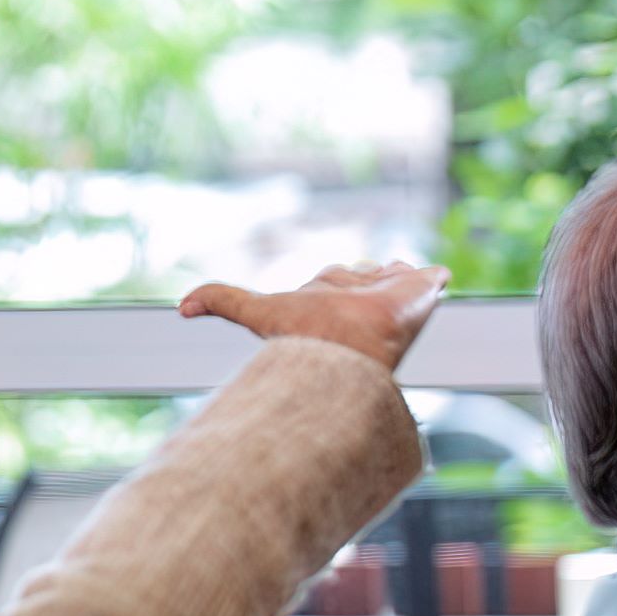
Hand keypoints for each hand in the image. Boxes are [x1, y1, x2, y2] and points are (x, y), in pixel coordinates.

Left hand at [179, 260, 448, 373]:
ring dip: (398, 274)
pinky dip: (435, 278)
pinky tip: (437, 276)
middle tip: (375, 273)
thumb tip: (180, 308)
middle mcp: (360, 298)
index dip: (332, 280)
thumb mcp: (258, 310)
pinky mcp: (421, 289)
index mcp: (327, 299)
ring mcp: (392, 294)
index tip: (332, 279)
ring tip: (402, 271)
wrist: (354, 345)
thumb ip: (223, 300)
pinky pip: (433, 278)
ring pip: (395, 276)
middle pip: (363, 276)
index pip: (330, 282)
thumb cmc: (309, 334)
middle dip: (367, 275)